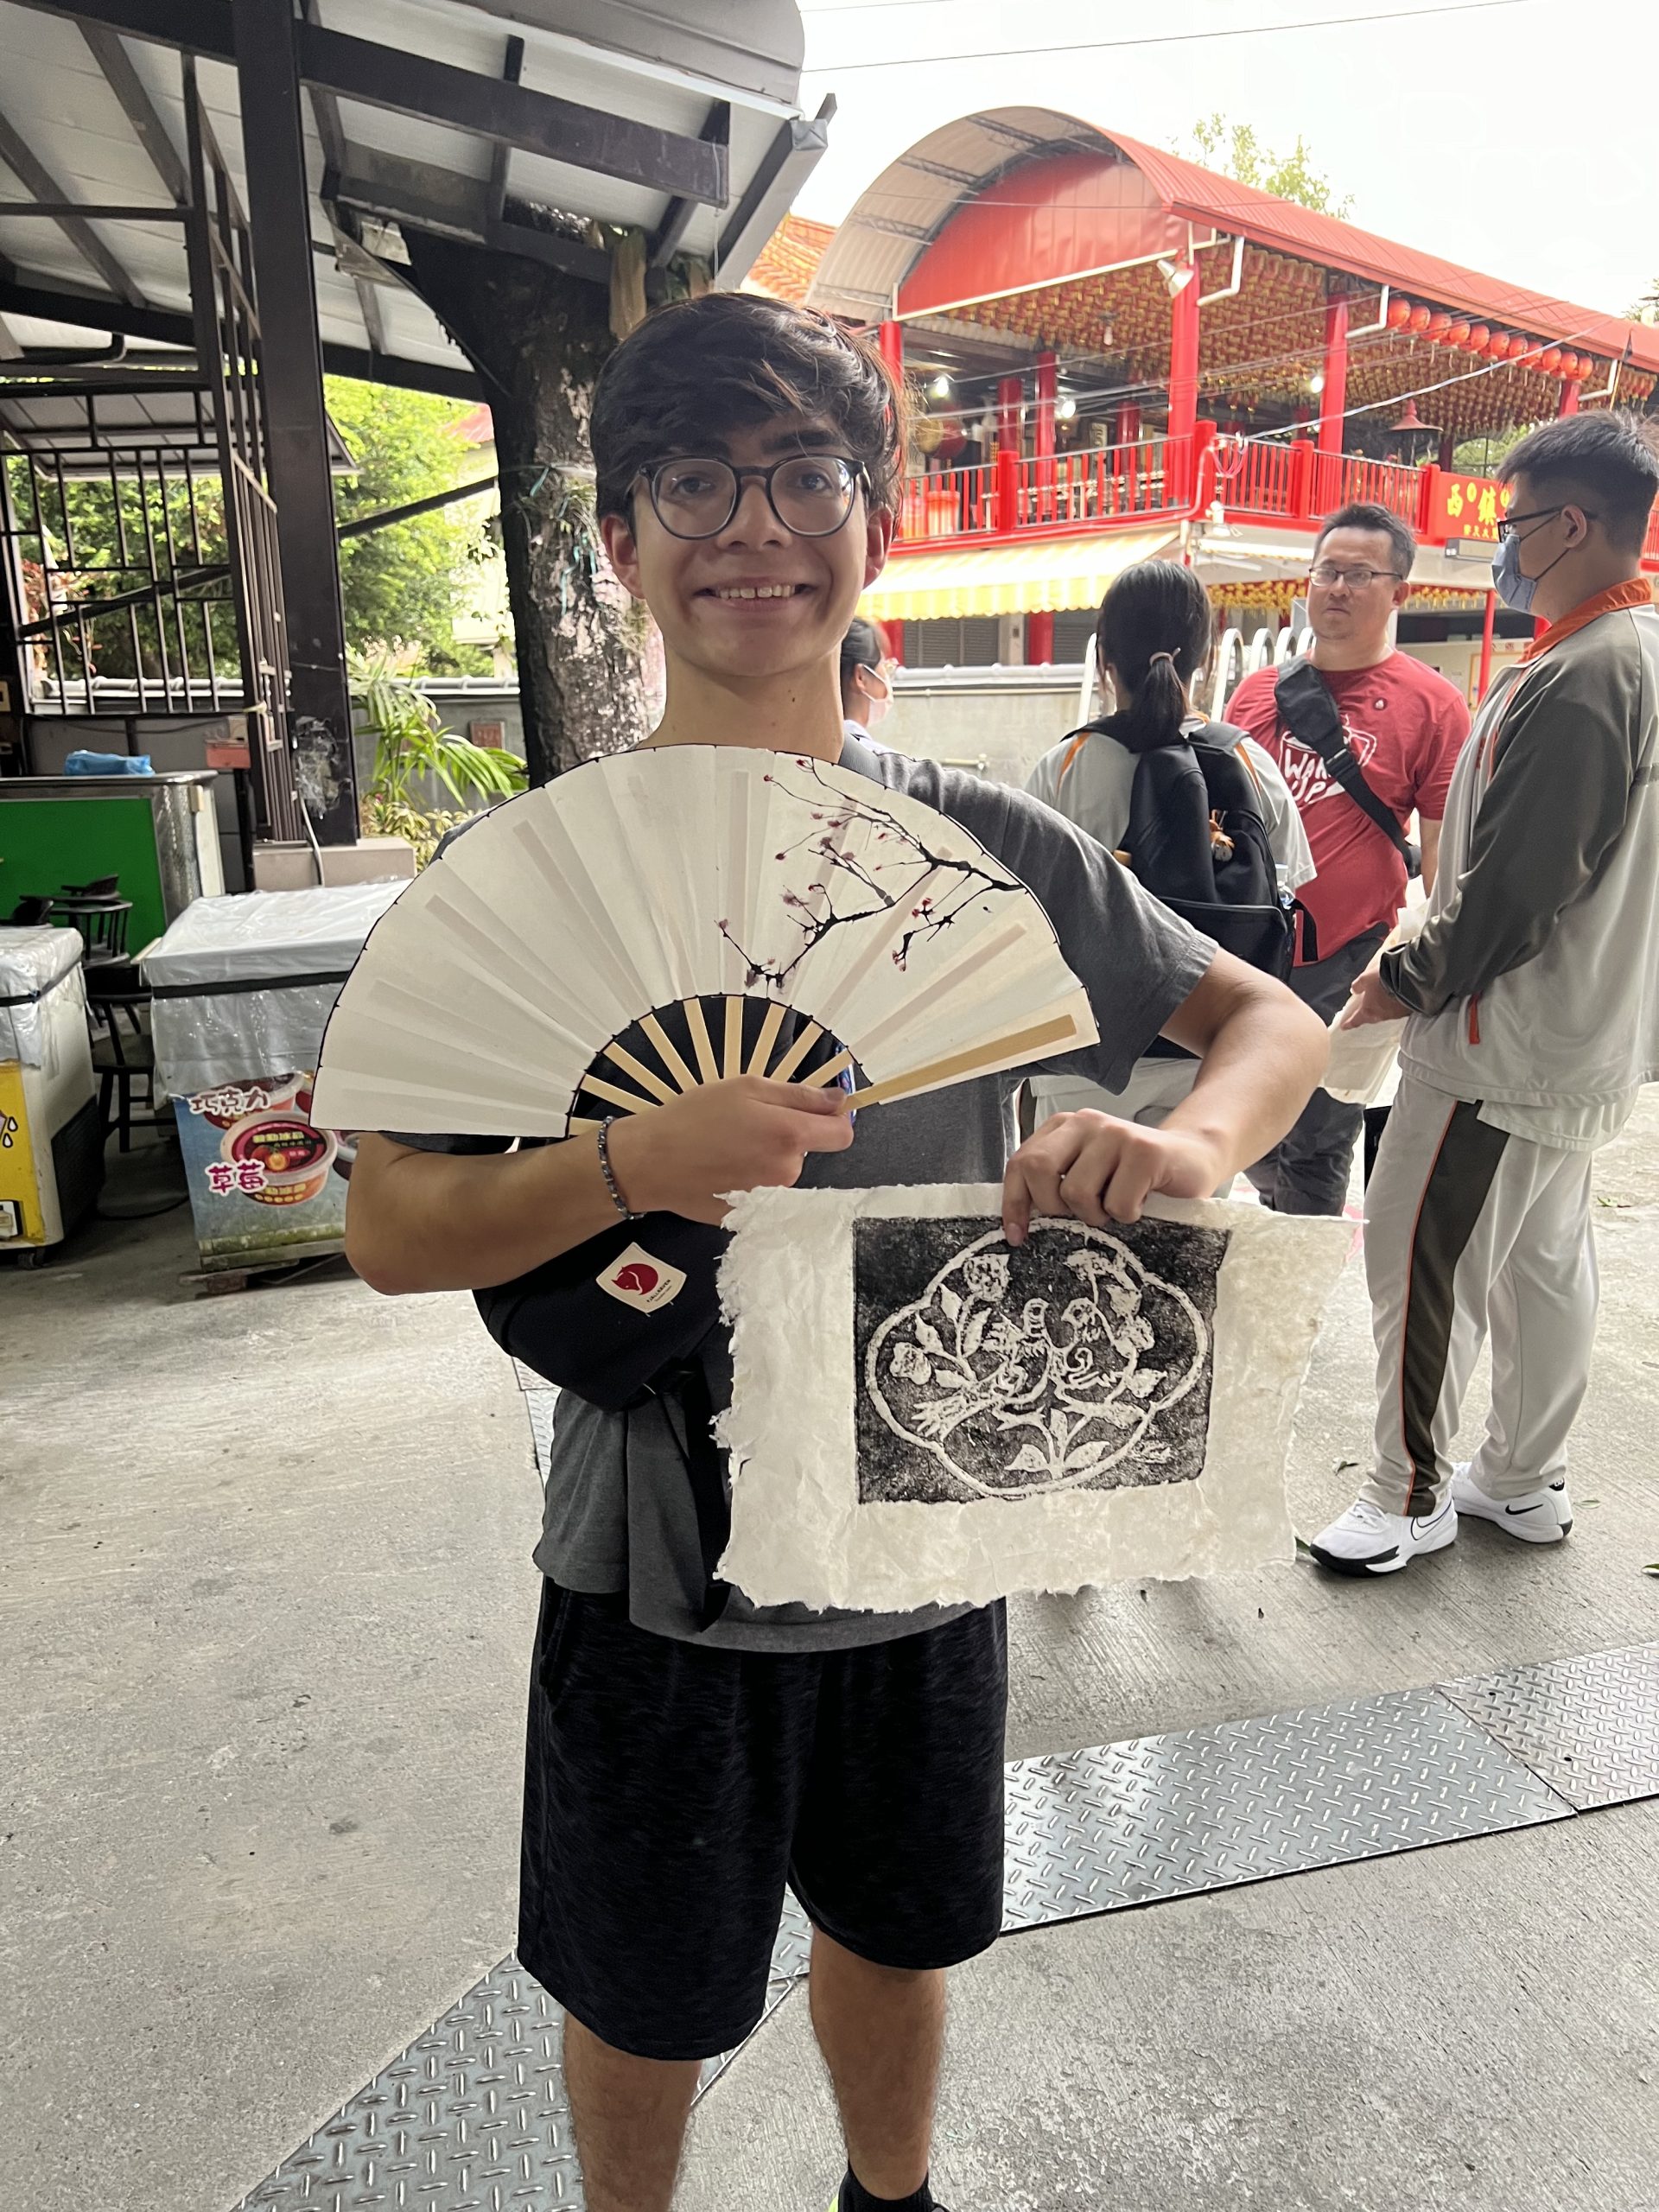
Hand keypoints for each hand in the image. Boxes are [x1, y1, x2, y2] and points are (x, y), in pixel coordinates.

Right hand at [604, 1074, 853, 1224]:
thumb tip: (839, 1100)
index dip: (833, 1119)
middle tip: (748, 1123)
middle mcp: (787, 1172)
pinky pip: (764, 1192)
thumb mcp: (747, 1088)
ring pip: (785, 1170)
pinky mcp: (752, 1215)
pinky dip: (750, 1179)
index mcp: (790, 1135)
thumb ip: (800, 1095)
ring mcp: (770, 1198)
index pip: (843, 1134)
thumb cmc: (694, 1117)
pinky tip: (723, 1168)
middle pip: (808, 1151)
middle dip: (788, 1136)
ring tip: (730, 1145)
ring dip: (767, 1157)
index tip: (814, 1111)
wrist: (651, 1161)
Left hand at [1002, 1111, 1225, 1240]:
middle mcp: (1086, 1123)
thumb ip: (1056, 1184)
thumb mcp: (1089, 1174)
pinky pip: (1117, 1203)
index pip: (1020, 1163)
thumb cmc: (1135, 1175)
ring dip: (1096, 1215)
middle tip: (1081, 1216)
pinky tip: (1142, 1202)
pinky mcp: (1146, 1151)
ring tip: (1115, 1207)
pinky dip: (1128, 1216)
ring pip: (1076, 1191)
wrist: (1195, 1157)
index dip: (1014, 1203)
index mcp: (1064, 1127)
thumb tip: (1019, 1227)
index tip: (1019, 1236)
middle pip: (1038, 1169)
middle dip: (1053, 1207)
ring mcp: (1116, 1134)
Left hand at [1338, 966, 1408, 1028]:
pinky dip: (1393, 1007)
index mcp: (1368, 1010)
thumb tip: (1354, 990)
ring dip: (1381, 1009)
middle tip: (1363, 1013)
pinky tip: (1394, 1001)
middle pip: (1370, 1018)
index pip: (1356, 1020)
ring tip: (1380, 1003)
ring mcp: (1395, 1015)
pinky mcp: (1407, 1011)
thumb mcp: (1366, 978)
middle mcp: (1381, 1016)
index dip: (1349, 1024)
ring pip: (1384, 1014)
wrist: (1410, 981)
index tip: (1344, 1027)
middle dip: (1366, 1015)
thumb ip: (1358, 985)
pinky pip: (1396, 1011)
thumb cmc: (1384, 980)